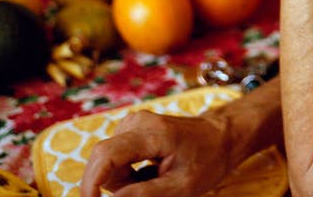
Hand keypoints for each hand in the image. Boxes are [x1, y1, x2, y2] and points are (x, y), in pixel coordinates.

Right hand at [79, 106, 250, 196]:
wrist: (222, 136)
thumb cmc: (207, 160)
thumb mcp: (180, 186)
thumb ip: (143, 195)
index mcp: (151, 134)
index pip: (105, 155)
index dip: (90, 183)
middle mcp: (137, 122)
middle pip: (103, 159)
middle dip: (113, 185)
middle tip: (145, 192)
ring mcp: (134, 123)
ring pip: (109, 161)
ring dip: (123, 180)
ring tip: (154, 181)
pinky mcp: (133, 129)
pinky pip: (116, 157)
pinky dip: (127, 172)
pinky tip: (150, 173)